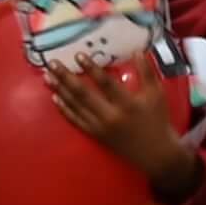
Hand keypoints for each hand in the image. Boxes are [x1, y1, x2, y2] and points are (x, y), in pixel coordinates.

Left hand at [47, 59, 195, 193]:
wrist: (155, 153)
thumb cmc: (157, 120)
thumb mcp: (157, 94)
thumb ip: (147, 72)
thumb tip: (137, 50)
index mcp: (127, 104)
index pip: (106, 84)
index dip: (92, 69)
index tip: (78, 55)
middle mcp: (110, 116)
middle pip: (84, 95)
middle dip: (66, 78)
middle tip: (53, 63)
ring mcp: (100, 127)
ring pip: (76, 107)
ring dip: (61, 91)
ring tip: (48, 77)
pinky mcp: (95, 135)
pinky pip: (76, 121)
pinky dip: (65, 109)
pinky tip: (56, 98)